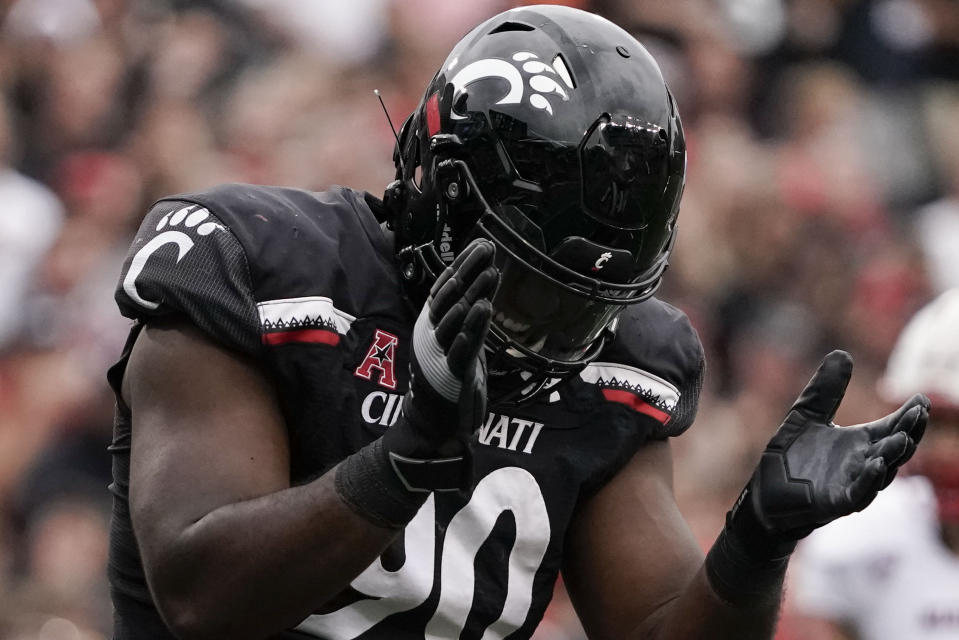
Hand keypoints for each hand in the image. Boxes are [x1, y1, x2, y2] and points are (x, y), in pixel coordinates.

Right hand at [383, 239, 497, 490]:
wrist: (433, 425)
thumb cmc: (447, 381)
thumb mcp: (457, 342)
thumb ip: (466, 317)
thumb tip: (481, 284)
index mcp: (431, 325)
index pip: (446, 288)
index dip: (462, 265)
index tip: (481, 245)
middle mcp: (431, 335)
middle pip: (449, 297)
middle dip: (469, 271)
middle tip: (487, 250)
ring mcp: (438, 355)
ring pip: (455, 319)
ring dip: (473, 294)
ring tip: (491, 273)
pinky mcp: (449, 375)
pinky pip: (460, 348)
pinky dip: (472, 328)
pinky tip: (484, 309)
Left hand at [732, 350, 928, 548]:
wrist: (765, 493)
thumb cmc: (790, 457)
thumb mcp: (806, 415)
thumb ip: (825, 390)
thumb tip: (842, 353)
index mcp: (859, 443)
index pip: (892, 427)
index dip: (908, 415)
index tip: (921, 398)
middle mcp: (862, 463)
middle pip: (895, 448)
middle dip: (909, 431)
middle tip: (920, 413)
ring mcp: (852, 484)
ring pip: (882, 471)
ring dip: (893, 455)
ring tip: (903, 438)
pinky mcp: (836, 502)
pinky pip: (859, 493)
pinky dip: (869, 480)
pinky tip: (876, 464)